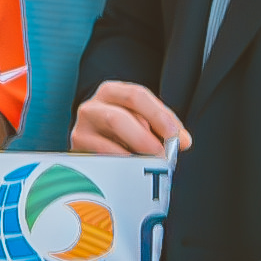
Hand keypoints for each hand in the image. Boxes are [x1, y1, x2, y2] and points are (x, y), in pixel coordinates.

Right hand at [67, 81, 188, 169]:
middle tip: (162, 154)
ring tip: (150, 163)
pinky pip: (100, 155)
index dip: (158, 115)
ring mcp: (82, 127)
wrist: (94, 144)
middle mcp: (92, 106)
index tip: (175, 136)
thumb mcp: (145, 122)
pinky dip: (120, 162)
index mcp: (112, 92)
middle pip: (117, 118)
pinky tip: (133, 168)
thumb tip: (183, 141)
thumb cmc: (126, 131)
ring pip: (103, 143)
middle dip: (143, 138)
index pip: (136, 96)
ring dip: (132, 152)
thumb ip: (165, 128)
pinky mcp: (77, 148)